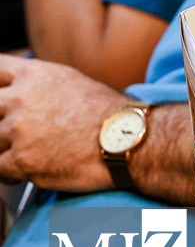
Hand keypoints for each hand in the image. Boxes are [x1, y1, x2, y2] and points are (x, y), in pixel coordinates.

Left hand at [0, 54, 121, 190]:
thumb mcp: (73, 81)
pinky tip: (26, 170)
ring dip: (4, 147)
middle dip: (1, 121)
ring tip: (24, 152)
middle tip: (14, 131)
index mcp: (35, 75)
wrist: (130, 140)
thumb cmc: (110, 114)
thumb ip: (41, 82)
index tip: (4, 95)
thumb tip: (25, 88)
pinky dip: (9, 171)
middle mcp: (22, 99)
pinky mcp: (22, 160)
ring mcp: (19, 130)